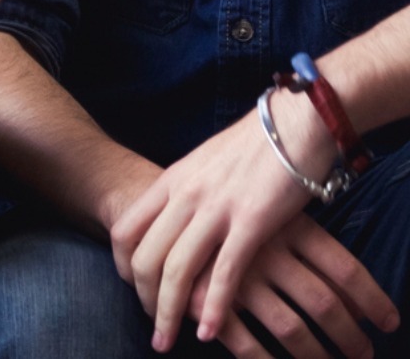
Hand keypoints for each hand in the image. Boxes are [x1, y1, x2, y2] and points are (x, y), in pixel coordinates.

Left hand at [109, 90, 349, 349]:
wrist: (298, 120)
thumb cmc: (255, 145)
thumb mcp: (204, 163)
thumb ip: (185, 192)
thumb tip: (173, 221)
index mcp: (170, 182)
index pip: (124, 231)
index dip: (121, 266)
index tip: (132, 289)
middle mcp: (184, 196)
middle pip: (145, 259)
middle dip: (144, 300)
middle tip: (152, 328)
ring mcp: (216, 209)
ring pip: (177, 271)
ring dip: (169, 313)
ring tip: (167, 341)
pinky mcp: (251, 221)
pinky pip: (224, 273)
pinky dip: (214, 307)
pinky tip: (208, 331)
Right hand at [184, 216, 392, 357]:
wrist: (154, 197)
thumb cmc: (222, 208)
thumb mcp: (267, 210)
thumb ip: (302, 244)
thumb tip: (344, 289)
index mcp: (289, 226)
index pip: (345, 269)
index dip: (373, 300)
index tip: (389, 323)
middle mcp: (268, 249)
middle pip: (325, 303)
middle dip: (350, 337)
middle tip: (365, 354)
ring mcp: (237, 275)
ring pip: (291, 326)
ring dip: (316, 355)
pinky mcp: (205, 296)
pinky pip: (244, 341)